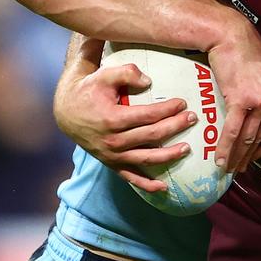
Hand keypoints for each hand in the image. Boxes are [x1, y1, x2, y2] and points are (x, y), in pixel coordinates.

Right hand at [54, 37, 197, 191]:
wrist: (67, 112)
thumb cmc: (90, 90)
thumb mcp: (104, 75)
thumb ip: (126, 73)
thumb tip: (149, 82)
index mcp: (111, 119)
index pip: (147, 116)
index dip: (167, 109)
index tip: (182, 103)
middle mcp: (113, 141)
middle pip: (151, 136)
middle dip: (175, 127)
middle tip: (193, 118)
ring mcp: (112, 156)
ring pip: (146, 159)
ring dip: (169, 156)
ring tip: (187, 148)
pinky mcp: (111, 164)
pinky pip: (131, 178)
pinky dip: (147, 185)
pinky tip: (165, 187)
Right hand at [207, 14, 260, 172]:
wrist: (232, 38)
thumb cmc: (247, 55)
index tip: (255, 158)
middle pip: (260, 139)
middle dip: (247, 158)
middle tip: (238, 170)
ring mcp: (258, 103)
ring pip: (246, 138)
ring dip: (235, 157)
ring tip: (227, 168)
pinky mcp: (240, 101)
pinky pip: (232, 131)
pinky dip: (225, 148)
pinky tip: (219, 158)